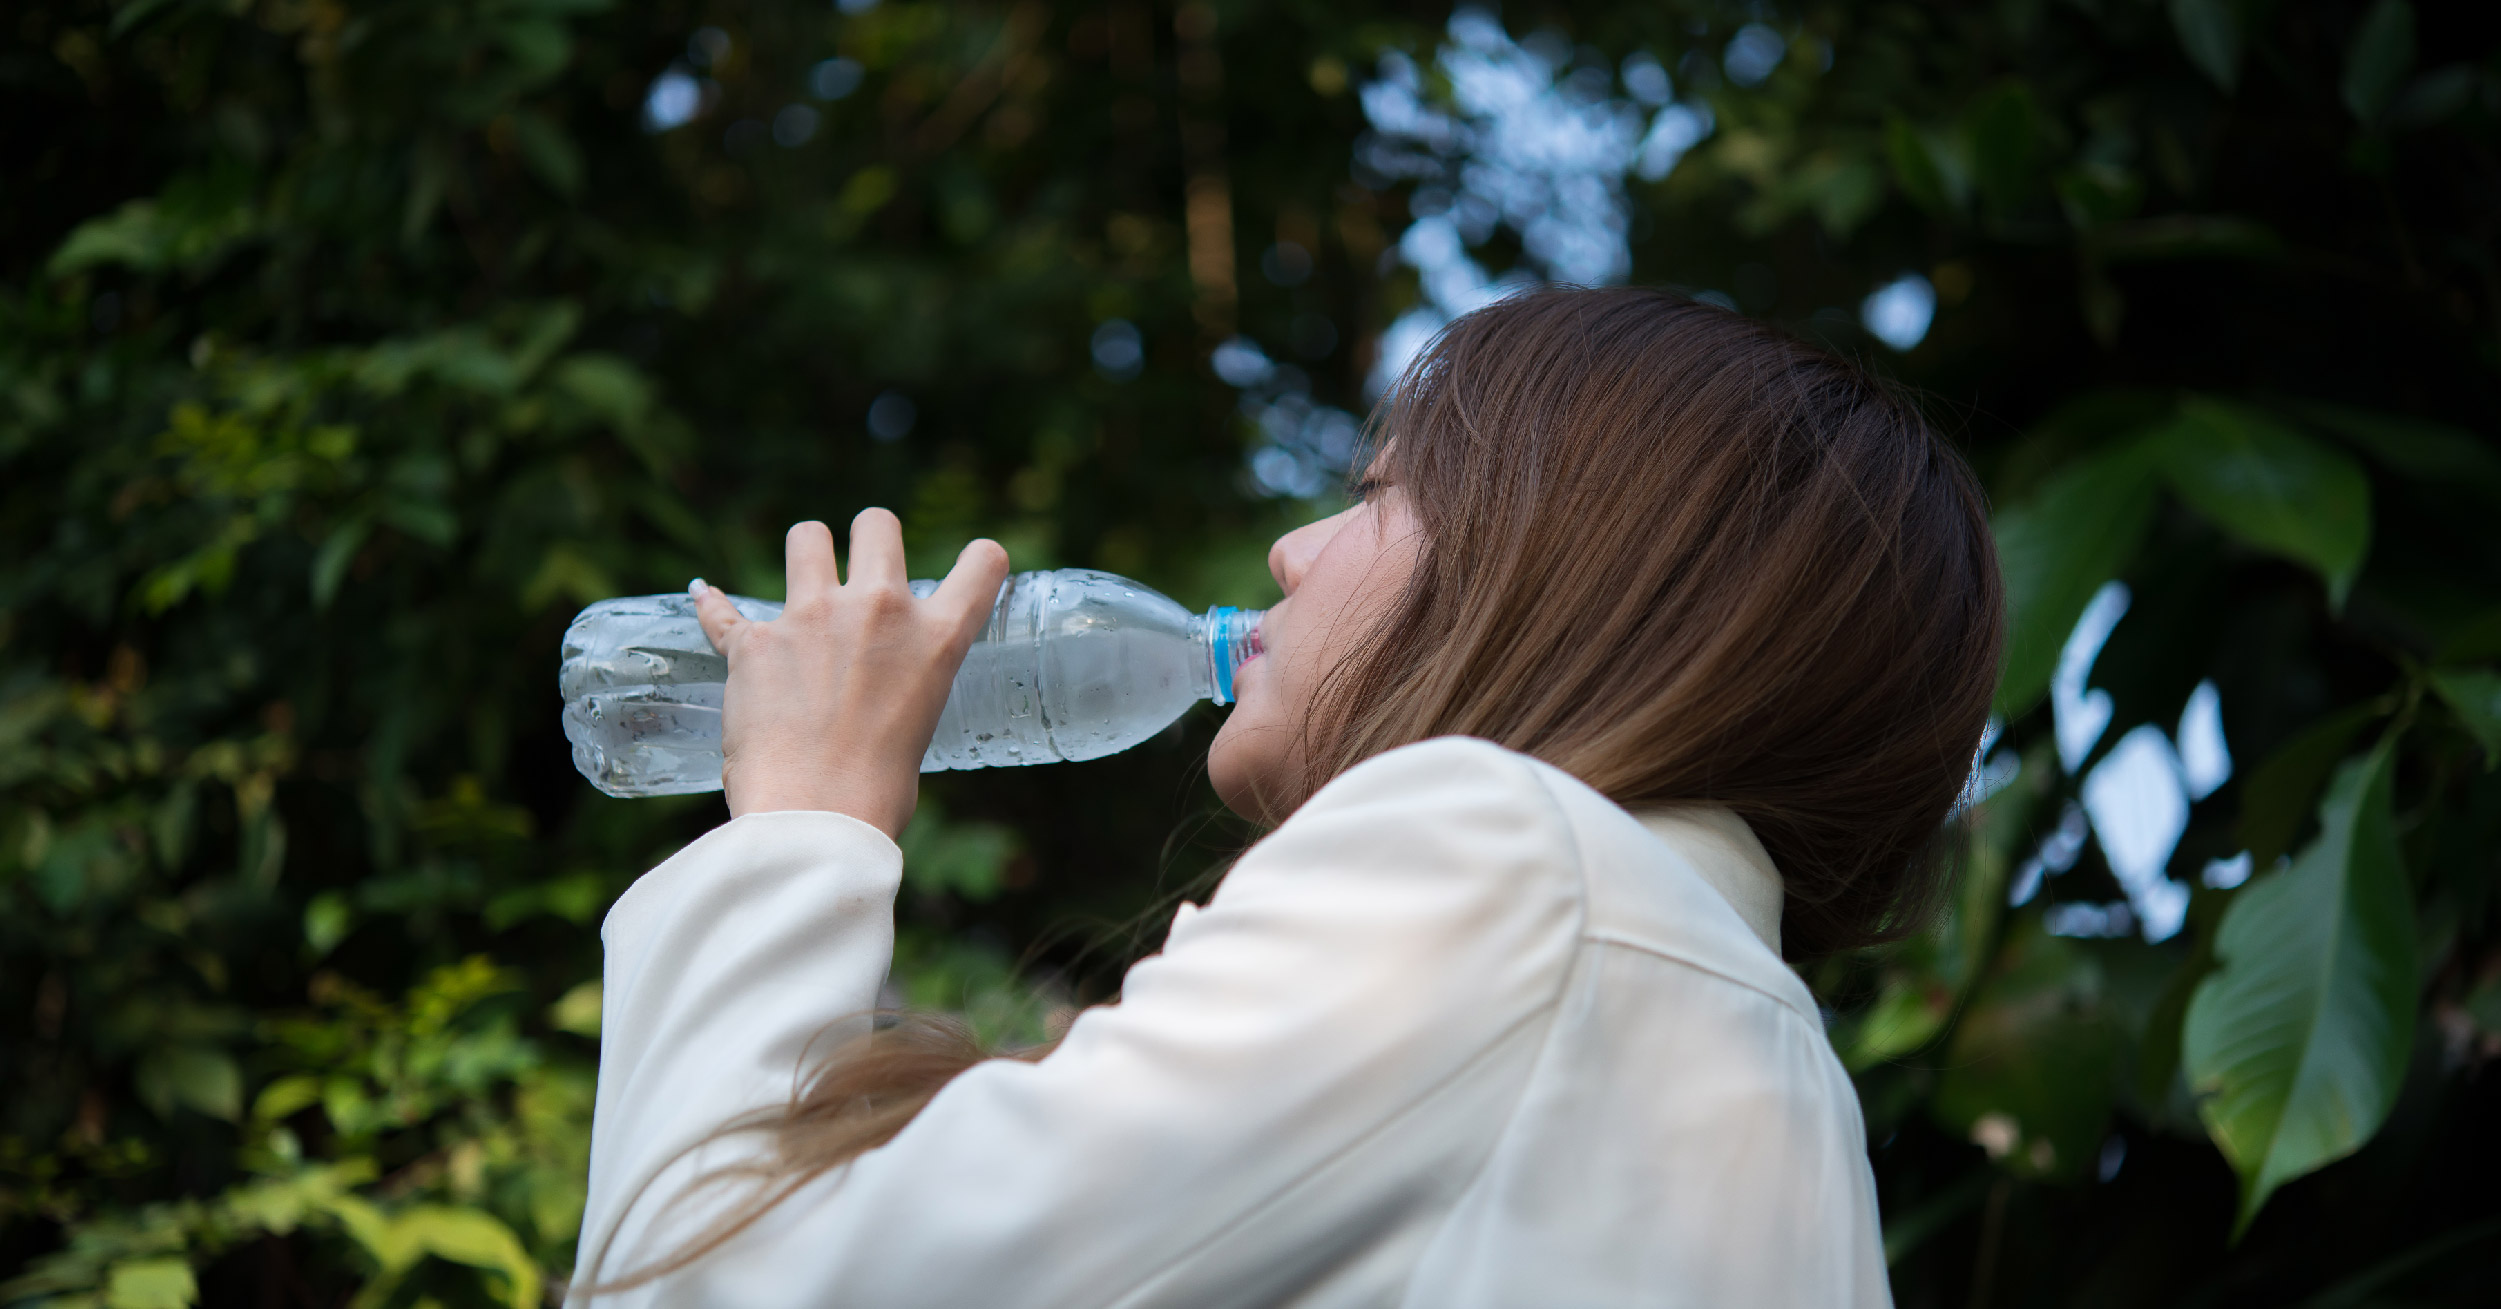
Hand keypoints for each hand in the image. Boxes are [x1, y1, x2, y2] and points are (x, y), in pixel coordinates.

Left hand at [693, 511, 1009, 835]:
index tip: (972, 566)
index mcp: (935, 639)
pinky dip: (714, 607)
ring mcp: (812, 618)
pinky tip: (706, 598)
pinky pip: (723, 611)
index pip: (982, 564)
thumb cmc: (876, 794)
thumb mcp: (920, 725)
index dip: (980, 559)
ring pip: (806, 537)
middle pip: (877, 524)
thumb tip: (874, 697)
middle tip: (860, 570)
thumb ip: (903, 687)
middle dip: (869, 536)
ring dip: (805, 554)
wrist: (816, 819)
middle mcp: (878, 611)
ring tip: (801, 581)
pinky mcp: (754, 642)